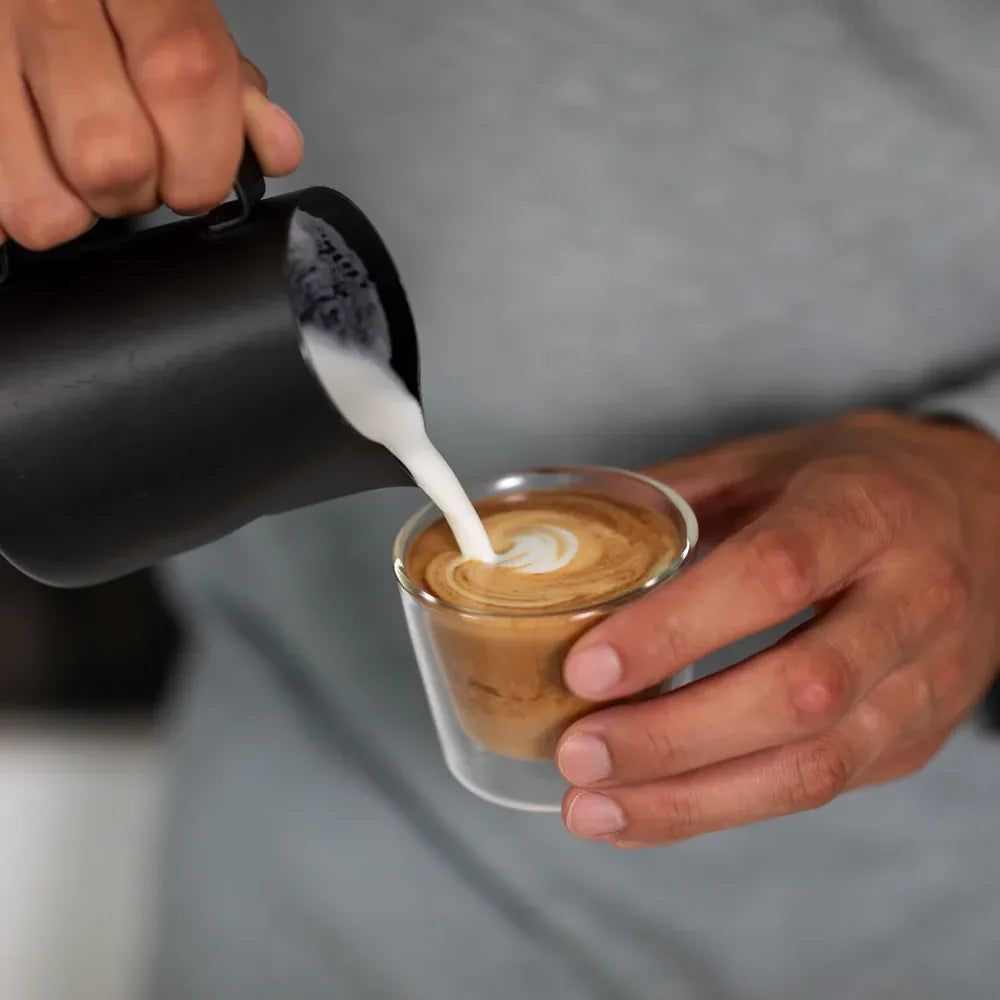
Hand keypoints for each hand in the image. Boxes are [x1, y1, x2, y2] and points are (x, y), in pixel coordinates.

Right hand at [0, 0, 303, 249]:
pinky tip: (33, 170)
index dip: (208, 155)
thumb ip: (230, 83)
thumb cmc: (108, 0)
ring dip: (77, 210)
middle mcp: (44, 1)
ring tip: (79, 170)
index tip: (205, 175)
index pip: (185, 76)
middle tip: (144, 170)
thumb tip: (276, 149)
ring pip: (40, 203)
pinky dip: (15, 209)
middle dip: (146, 192)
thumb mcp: (179, 16)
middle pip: (112, 157)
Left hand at [557, 411, 999, 846]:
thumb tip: (567, 547)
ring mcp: (925, 680)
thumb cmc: (857, 482)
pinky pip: (821, 788)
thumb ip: (675, 500)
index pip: (773, 575)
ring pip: (815, 764)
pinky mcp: (917, 737)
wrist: (988, 514)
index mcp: (866, 509)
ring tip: (593, 808)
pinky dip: (724, 808)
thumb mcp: (771, 460)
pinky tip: (650, 811)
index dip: (676, 629)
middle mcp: (913, 598)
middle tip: (576, 754)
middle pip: (799, 691)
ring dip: (692, 799)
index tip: (585, 668)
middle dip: (674, 737)